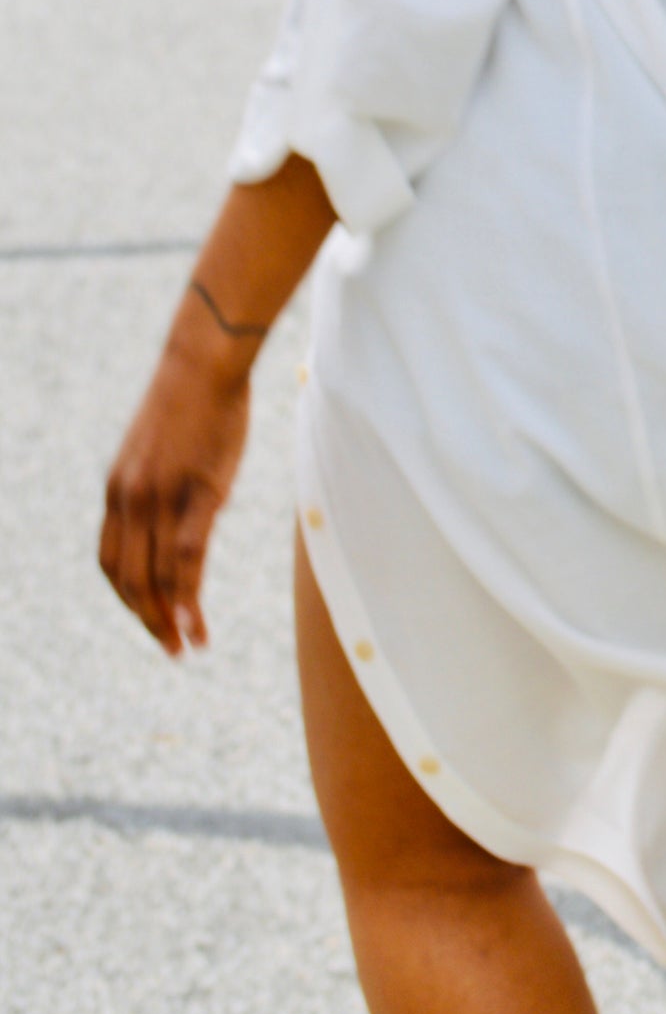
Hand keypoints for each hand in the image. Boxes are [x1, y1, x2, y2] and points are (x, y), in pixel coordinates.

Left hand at [100, 301, 253, 656]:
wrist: (203, 364)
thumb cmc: (193, 401)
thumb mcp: (163, 450)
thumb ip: (162, 485)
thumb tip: (182, 511)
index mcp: (118, 491)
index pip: (113, 562)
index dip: (129, 598)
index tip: (153, 620)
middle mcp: (129, 500)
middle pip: (129, 578)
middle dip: (147, 620)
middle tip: (170, 649)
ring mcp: (161, 498)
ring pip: (155, 576)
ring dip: (168, 619)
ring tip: (187, 647)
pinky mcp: (197, 492)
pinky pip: (187, 556)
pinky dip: (189, 595)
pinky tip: (197, 619)